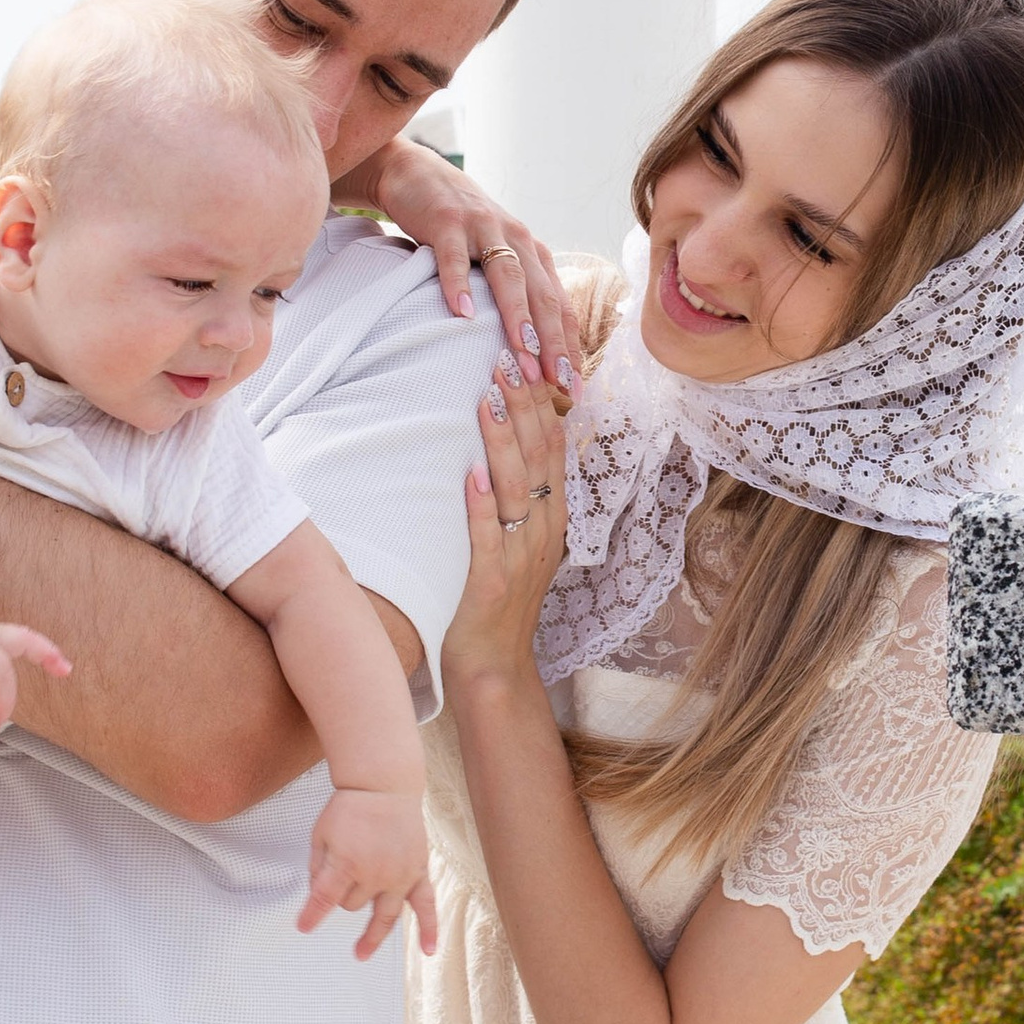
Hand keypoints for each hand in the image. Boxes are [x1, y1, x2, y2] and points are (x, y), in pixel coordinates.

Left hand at [298, 787, 438, 960]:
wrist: (384, 786)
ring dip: (370, 935)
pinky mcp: (418, 872)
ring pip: (382, 915)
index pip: (325, 899)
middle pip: (351, 905)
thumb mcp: (320, 834)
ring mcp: (399, 876)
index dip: (312, 915)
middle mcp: (374, 874)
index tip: (304, 927)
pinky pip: (427, 906)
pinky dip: (429, 929)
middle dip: (343, 896)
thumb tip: (318, 895)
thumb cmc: (350, 807)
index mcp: (346, 862)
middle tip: (342, 875)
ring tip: (360, 953)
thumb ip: (317, 868)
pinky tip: (428, 949)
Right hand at [340, 138, 579, 398]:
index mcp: (533, 253)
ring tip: (523, 355)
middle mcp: (517, 239)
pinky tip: (463, 313)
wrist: (419, 176)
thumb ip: (515, 293)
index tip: (574, 388)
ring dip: (517, 319)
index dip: (568, 346)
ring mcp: (483, 228)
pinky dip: (460, 285)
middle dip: (552, 342)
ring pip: (508, 277)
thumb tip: (533, 350)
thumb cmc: (460, 228)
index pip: (559, 305)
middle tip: (557, 383)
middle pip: (542, 295)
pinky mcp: (448, 222)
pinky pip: (455, 258)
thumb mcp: (495, 258)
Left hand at [442, 359, 569, 699]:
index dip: (540, 401)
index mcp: (551, 516)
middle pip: (538, 455)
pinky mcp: (494, 582)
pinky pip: (490, 536)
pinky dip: (482, 504)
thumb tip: (501, 440)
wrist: (493, 667)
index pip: (551, 445)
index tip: (525, 357)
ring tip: (488, 396)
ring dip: (502, 439)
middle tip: (506, 356)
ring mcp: (522, 556)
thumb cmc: (495, 598)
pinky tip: (471, 472)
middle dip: (523, 404)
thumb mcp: (518, 540)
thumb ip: (516, 495)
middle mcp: (544, 530)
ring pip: (517, 486)